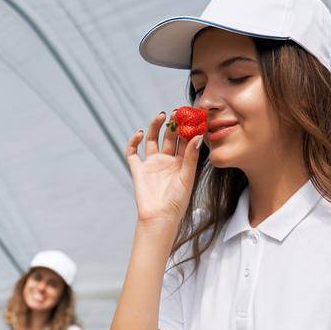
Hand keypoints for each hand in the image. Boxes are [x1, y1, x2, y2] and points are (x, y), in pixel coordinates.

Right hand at [125, 111, 201, 226]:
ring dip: (155, 127)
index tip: (192, 115)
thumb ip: (191, 157)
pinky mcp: (138, 170)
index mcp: (181, 163)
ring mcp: (152, 164)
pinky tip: (139, 133)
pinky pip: (133, 153)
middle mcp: (167, 161)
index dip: (188, 128)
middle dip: (173, 124)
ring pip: (152, 140)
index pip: (185, 141)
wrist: (159, 218)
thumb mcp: (187, 177)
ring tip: (161, 116)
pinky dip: (134, 142)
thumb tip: (197, 136)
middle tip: (177, 111)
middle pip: (169, 137)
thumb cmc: (177, 202)